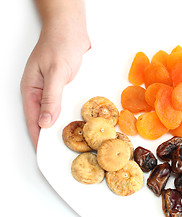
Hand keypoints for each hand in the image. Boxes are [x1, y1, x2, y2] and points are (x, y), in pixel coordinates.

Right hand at [20, 29, 89, 148]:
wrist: (71, 29)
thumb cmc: (60, 45)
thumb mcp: (56, 72)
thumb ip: (51, 98)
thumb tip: (45, 122)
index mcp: (31, 90)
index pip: (33, 120)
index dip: (39, 138)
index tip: (46, 153)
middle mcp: (41, 92)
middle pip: (45, 119)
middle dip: (52, 135)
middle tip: (65, 150)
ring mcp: (54, 89)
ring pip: (57, 112)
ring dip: (63, 124)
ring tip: (74, 140)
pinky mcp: (66, 86)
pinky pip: (67, 103)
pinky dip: (72, 112)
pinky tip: (81, 120)